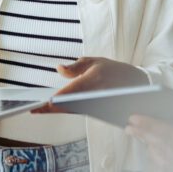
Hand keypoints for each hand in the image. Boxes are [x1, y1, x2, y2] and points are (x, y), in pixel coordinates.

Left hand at [32, 57, 149, 113]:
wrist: (138, 84)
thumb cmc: (114, 70)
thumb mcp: (96, 61)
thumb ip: (76, 66)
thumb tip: (59, 69)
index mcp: (94, 80)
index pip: (70, 92)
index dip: (55, 100)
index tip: (40, 103)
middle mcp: (96, 95)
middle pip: (69, 105)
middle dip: (52, 109)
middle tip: (34, 109)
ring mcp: (98, 106)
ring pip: (74, 110)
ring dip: (58, 110)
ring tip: (39, 109)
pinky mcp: (100, 112)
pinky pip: (80, 112)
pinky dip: (68, 110)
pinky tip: (55, 108)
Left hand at [126, 110, 172, 171]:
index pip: (169, 138)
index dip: (150, 126)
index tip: (134, 117)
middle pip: (160, 148)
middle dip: (143, 134)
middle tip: (128, 123)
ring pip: (161, 159)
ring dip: (147, 145)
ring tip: (134, 132)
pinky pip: (167, 168)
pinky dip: (157, 158)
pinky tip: (151, 149)